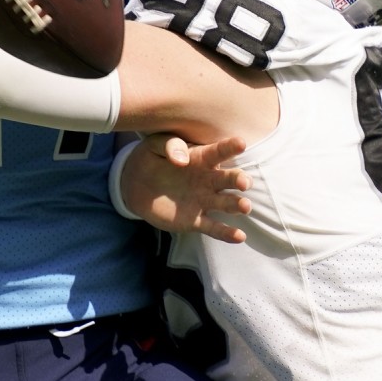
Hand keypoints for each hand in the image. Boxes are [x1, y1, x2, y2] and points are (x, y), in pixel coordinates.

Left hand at [119, 133, 251, 242]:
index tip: (240, 143)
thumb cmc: (151, 158)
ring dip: (237, 205)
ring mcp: (203, 201)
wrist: (135, 184)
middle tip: (244, 182)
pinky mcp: (195, 221)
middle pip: (228, 179)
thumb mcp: (155, 145)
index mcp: (201, 158)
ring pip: (225, 203)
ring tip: (245, 206)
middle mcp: (208, 180)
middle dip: (239, 180)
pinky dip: (227, 233)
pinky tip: (240, 237)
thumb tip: (182, 160)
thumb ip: (170, 146)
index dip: (230, 147)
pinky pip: (213, 228)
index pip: (218, 151)